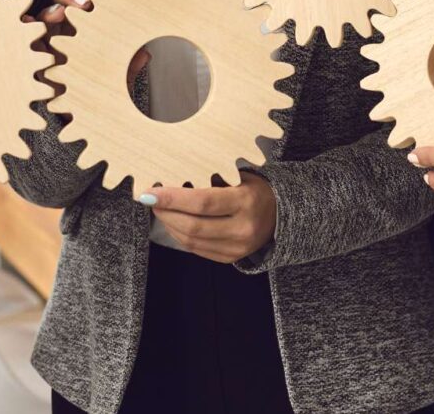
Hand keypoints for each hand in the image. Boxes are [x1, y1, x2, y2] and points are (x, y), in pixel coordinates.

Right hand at [34, 0, 150, 97]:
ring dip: (53, 10)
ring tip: (58, 15)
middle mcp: (69, 27)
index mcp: (90, 25)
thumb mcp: (116, 76)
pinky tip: (29, 24)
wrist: (74, 112)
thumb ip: (130, 65)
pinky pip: (26, 34)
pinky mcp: (33, 50)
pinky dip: (27, 26)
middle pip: (68, 1)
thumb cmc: (96, 88)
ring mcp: (49, 37)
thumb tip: (146, 54)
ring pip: (47, 14)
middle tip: (85, 3)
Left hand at [140, 172, 276, 263]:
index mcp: (246, 201)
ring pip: (192, 241)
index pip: (202, 202)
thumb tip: (172, 176)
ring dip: (169, 225)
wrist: (282, 215)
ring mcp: (238, 248)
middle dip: (166, 213)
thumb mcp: (240, 176)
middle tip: (151, 201)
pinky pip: (197, 249)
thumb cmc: (256, 189)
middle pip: (193, 225)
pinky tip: (173, 223)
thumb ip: (210, 177)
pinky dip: (180, 236)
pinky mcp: (231, 258)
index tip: (151, 193)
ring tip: (159, 210)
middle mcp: (243, 228)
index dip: (172, 199)